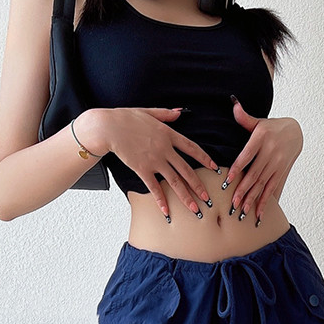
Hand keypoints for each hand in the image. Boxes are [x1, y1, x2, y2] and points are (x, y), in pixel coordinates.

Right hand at [102, 107, 220, 220]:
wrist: (110, 128)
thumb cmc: (126, 118)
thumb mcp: (150, 112)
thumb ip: (166, 113)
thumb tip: (179, 112)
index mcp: (169, 134)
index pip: (192, 148)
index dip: (204, 158)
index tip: (214, 167)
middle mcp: (165, 149)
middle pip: (186, 170)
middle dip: (198, 186)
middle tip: (208, 199)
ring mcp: (154, 161)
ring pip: (175, 181)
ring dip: (186, 197)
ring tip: (195, 209)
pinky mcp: (142, 169)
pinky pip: (154, 188)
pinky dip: (161, 200)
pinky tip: (167, 212)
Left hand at [221, 99, 302, 223]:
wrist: (295, 132)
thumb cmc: (271, 127)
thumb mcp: (259, 121)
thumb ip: (244, 117)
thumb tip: (233, 103)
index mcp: (262, 138)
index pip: (247, 155)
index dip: (238, 169)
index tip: (228, 182)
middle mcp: (271, 151)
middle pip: (254, 174)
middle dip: (243, 190)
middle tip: (232, 204)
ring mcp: (277, 163)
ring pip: (262, 183)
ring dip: (252, 199)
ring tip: (242, 212)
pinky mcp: (281, 172)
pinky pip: (272, 189)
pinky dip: (265, 202)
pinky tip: (258, 214)